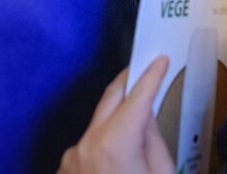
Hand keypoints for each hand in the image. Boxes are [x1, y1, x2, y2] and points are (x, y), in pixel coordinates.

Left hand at [58, 57, 173, 173]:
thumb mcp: (161, 172)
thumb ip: (154, 139)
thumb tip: (146, 118)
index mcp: (115, 143)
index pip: (137, 96)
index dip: (152, 75)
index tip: (159, 62)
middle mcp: (87, 145)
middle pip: (110, 98)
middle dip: (129, 81)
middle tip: (144, 71)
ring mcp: (72, 158)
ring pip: (97, 125)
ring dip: (114, 121)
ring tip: (133, 130)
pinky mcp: (65, 169)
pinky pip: (86, 147)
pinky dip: (100, 147)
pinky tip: (112, 161)